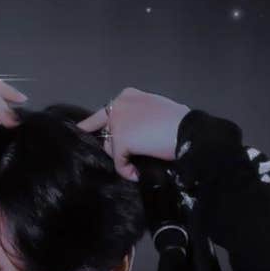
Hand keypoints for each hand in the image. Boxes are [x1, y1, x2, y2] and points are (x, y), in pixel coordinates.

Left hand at [76, 87, 190, 179]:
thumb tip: (137, 132)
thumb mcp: (156, 111)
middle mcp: (118, 105)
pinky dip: (127, 171)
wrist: (188, 131)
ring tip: (138, 164)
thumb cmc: (179, 122)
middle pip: (107, 132)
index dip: (93, 123)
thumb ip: (140, 117)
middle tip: (131, 156)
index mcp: (128, 96)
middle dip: (116, 146)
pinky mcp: (121, 140)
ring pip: (111, 148)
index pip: (105, 111)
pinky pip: (119, 163)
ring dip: (123, 159)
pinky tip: (136, 174)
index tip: (81, 129)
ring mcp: (118, 122)